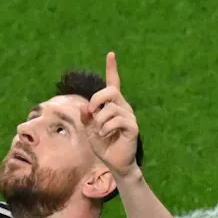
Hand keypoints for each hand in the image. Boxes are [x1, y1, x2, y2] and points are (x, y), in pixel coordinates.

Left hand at [80, 52, 139, 177]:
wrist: (114, 163)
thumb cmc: (102, 145)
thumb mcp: (88, 129)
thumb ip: (86, 117)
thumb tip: (85, 107)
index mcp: (112, 105)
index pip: (113, 82)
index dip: (112, 68)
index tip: (111, 54)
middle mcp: (123, 107)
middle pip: (110, 91)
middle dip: (96, 99)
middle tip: (91, 113)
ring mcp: (129, 116)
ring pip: (110, 108)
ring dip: (99, 121)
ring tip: (100, 131)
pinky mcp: (133, 127)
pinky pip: (118, 120)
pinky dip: (106, 128)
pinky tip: (104, 135)